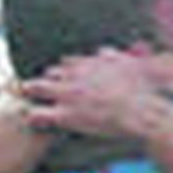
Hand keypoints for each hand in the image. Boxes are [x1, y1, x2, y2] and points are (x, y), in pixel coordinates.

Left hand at [21, 48, 172, 139]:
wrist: (143, 114)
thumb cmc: (142, 92)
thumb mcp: (130, 65)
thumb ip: (114, 56)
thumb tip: (104, 51)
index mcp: (87, 63)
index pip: (64, 64)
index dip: (62, 74)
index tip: (62, 82)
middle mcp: (72, 75)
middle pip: (46, 74)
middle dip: (43, 83)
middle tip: (40, 94)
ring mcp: (66, 94)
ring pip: (32, 88)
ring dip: (30, 95)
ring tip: (28, 105)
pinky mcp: (64, 115)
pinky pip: (36, 113)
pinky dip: (32, 116)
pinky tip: (33, 121)